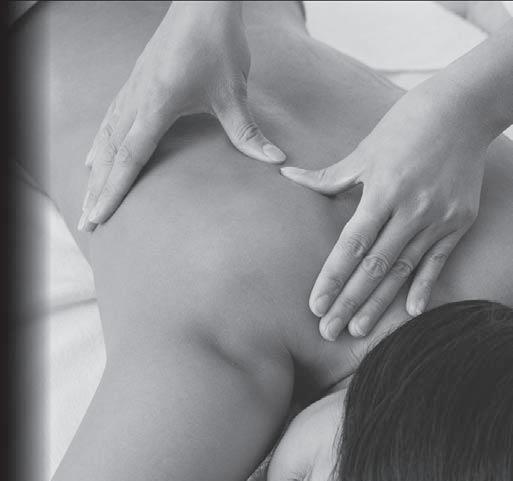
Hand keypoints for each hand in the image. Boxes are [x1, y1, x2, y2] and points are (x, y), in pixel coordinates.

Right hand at [79, 1, 284, 231]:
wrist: (203, 1)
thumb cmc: (218, 44)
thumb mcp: (234, 92)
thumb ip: (248, 132)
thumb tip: (276, 160)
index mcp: (158, 105)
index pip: (130, 158)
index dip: (113, 191)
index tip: (98, 216)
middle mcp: (137, 98)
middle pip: (108, 154)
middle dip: (97, 191)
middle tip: (86, 223)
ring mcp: (133, 88)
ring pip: (104, 137)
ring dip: (95, 171)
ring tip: (86, 196)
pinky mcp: (136, 81)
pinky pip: (110, 118)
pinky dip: (100, 143)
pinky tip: (95, 156)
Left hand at [281, 80, 486, 339]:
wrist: (464, 109)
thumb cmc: (406, 125)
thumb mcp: (365, 148)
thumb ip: (329, 175)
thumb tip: (288, 176)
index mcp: (383, 191)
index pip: (352, 246)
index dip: (332, 279)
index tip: (315, 306)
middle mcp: (410, 210)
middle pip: (374, 267)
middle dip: (349, 302)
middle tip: (329, 332)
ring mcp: (437, 219)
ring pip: (402, 270)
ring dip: (379, 304)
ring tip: (359, 330)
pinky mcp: (458, 223)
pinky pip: (437, 261)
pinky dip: (423, 287)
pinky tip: (409, 312)